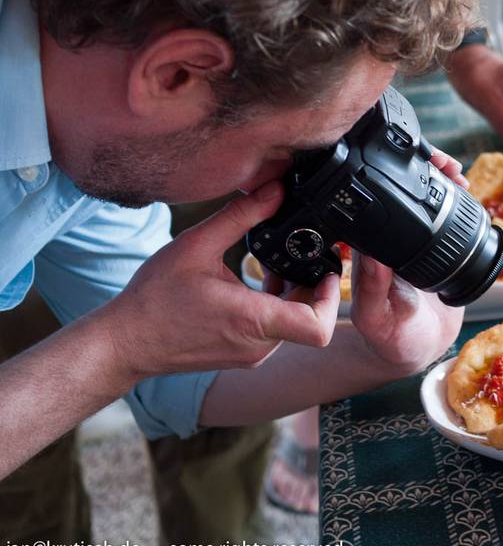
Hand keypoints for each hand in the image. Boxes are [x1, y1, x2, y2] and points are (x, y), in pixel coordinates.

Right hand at [102, 181, 339, 377]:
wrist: (125, 342)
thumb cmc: (154, 299)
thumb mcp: (197, 245)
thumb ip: (241, 215)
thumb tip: (276, 190)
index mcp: (253, 321)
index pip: (319, 328)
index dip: (332, 299)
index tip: (327, 271)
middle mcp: (259, 345)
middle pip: (311, 318)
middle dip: (313, 285)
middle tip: (308, 254)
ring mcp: (252, 355)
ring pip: (294, 324)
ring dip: (294, 294)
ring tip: (278, 264)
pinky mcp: (243, 355)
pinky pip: (276, 331)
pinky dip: (277, 305)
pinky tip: (260, 281)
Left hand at [349, 151, 464, 372]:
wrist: (420, 346)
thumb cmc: (393, 337)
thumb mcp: (378, 318)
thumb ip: (372, 289)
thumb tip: (370, 251)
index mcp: (365, 250)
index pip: (366, 204)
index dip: (383, 181)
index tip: (407, 170)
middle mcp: (384, 237)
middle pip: (395, 188)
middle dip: (419, 167)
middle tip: (444, 164)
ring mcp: (409, 235)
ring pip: (421, 193)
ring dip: (439, 175)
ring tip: (458, 173)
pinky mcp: (432, 240)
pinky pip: (442, 210)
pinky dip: (454, 194)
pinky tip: (465, 188)